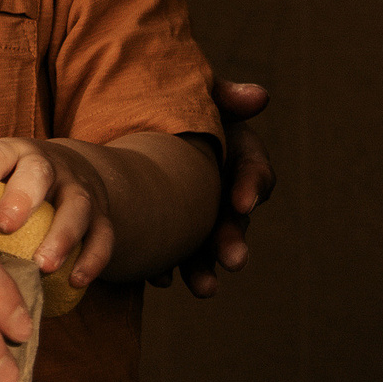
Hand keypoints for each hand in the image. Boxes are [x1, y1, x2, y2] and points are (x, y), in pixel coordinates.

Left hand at [0, 137, 113, 290]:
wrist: (84, 175)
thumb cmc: (14, 183)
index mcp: (13, 154)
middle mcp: (48, 166)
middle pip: (38, 173)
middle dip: (22, 197)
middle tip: (4, 224)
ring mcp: (80, 190)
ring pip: (76, 206)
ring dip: (61, 236)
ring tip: (43, 265)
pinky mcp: (106, 218)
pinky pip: (104, 237)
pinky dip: (92, 259)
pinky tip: (76, 281)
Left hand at [168, 82, 273, 296]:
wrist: (123, 118)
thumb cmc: (167, 103)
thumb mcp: (194, 93)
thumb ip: (224, 95)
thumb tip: (259, 96)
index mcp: (235, 155)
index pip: (254, 171)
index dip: (251, 186)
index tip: (241, 201)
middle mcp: (222, 190)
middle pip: (234, 219)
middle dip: (233, 240)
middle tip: (232, 259)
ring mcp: (197, 215)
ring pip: (206, 246)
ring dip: (206, 268)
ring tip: (202, 287)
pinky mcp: (168, 230)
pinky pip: (171, 253)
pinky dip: (166, 268)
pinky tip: (159, 279)